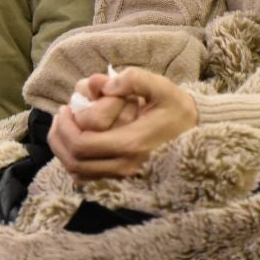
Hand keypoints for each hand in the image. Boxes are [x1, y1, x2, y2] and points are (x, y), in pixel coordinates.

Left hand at [47, 67, 197, 179]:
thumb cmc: (178, 110)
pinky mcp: (123, 180)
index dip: (66, 127)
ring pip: (78, 174)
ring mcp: (124, 176)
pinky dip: (75, 163)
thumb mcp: (162, 87)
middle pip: (74, 162)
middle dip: (60, 137)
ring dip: (64, 151)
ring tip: (65, 128)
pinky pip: (89, 179)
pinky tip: (78, 143)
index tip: (66, 107)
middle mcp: (124, 165)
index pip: (82, 144)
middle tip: (61, 116)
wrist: (199, 134)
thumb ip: (135, 79)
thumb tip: (106, 83)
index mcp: (131, 143)